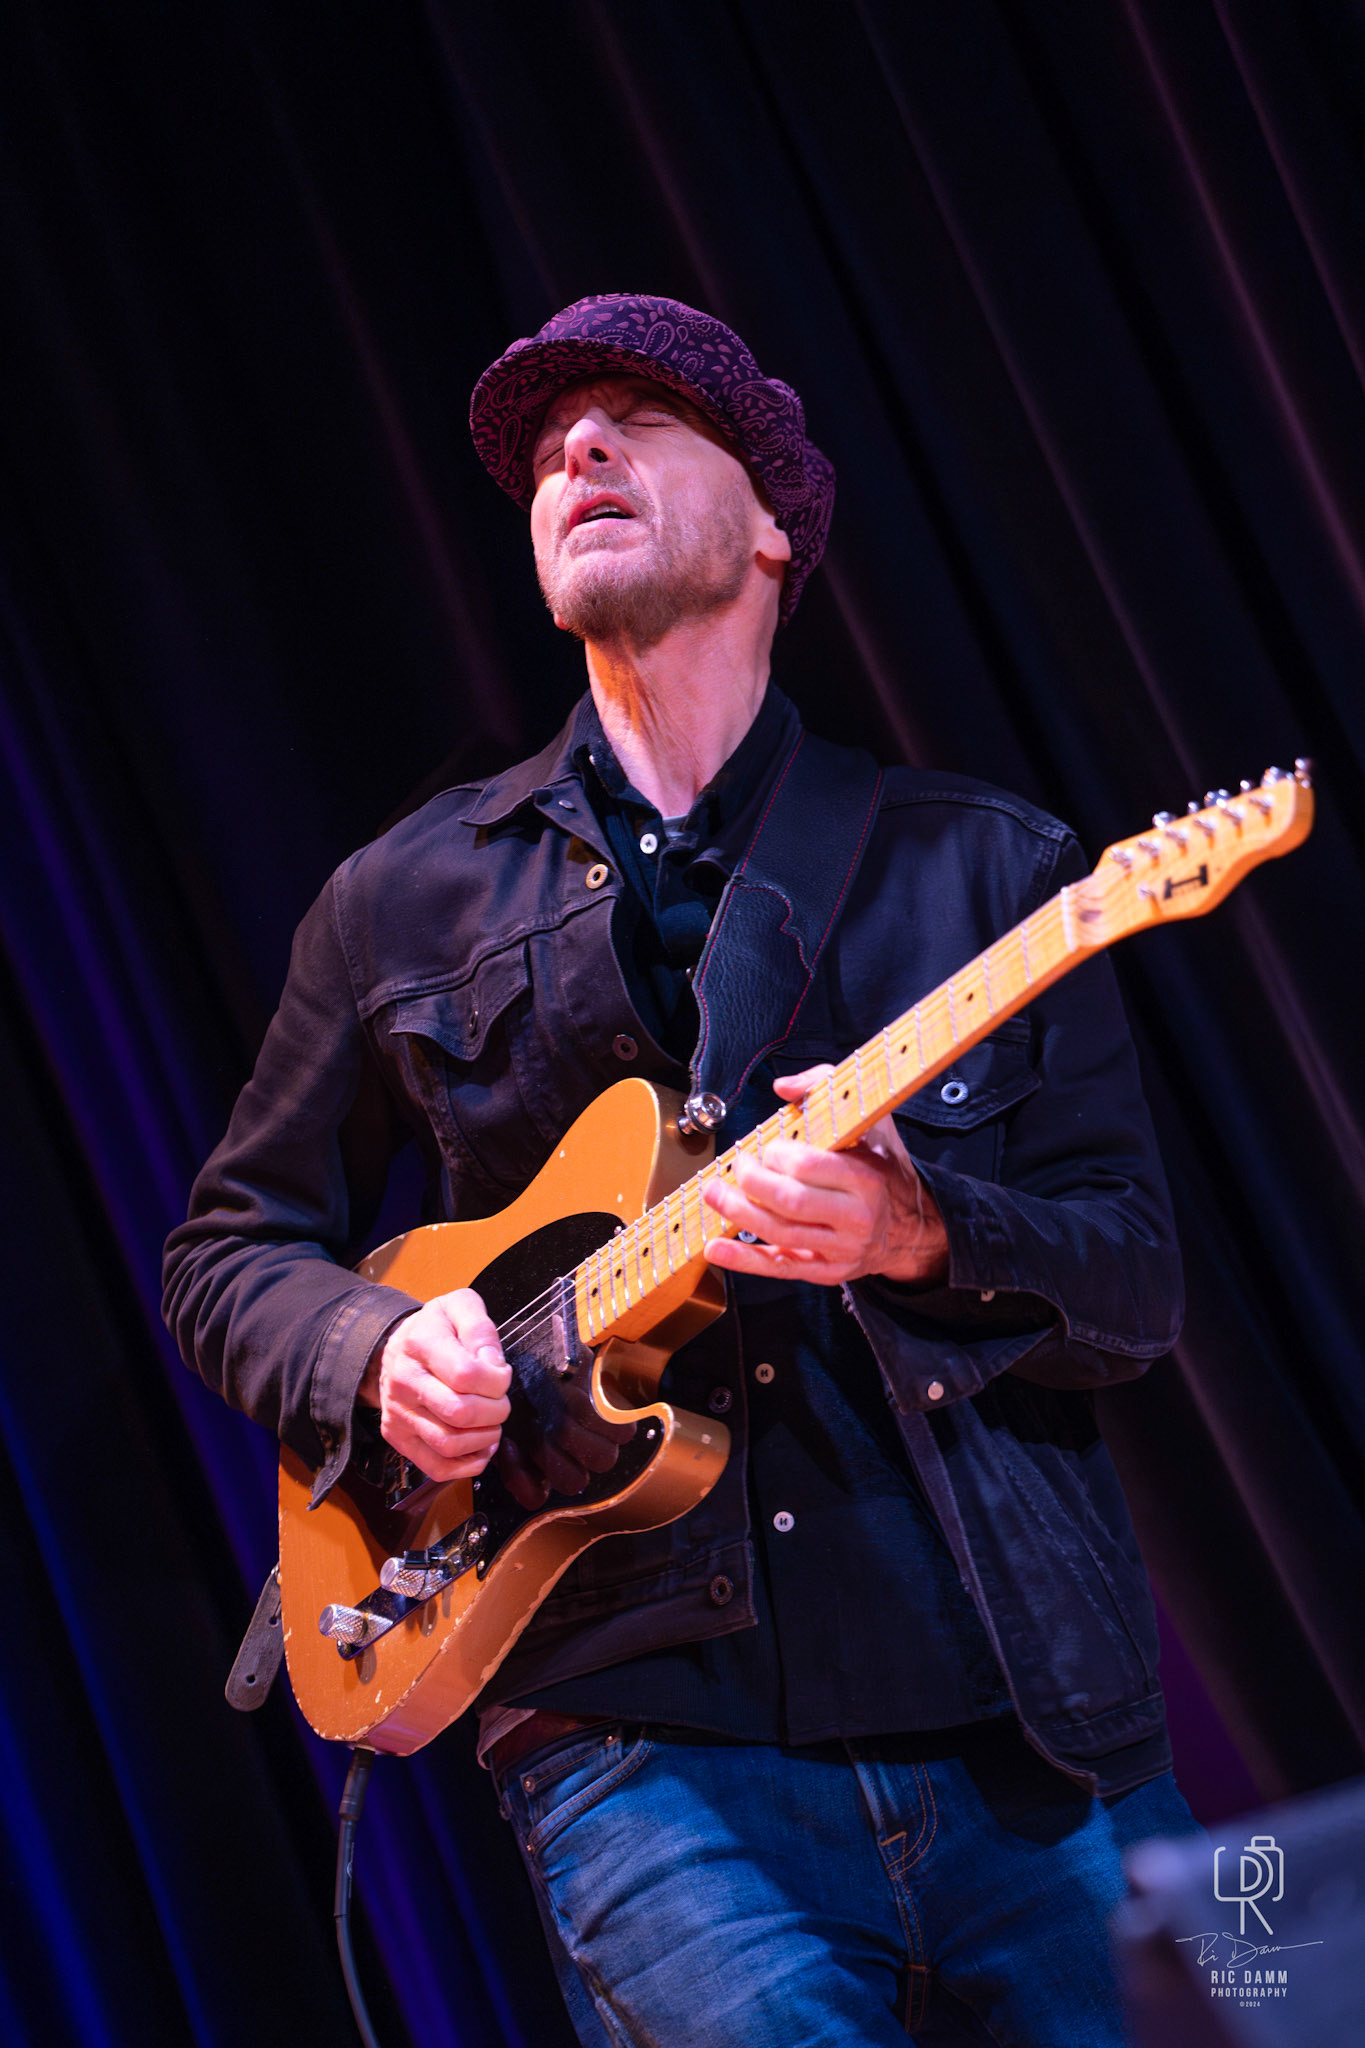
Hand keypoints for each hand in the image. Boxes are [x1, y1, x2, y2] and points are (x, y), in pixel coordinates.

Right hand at [357, 1288, 510, 1483]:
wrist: (397, 1348)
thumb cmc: (436, 1329)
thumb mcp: (459, 1307)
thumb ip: (480, 1327)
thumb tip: (491, 1363)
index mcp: (419, 1343)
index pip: (466, 1375)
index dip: (497, 1380)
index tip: (501, 1374)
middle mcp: (403, 1380)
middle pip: (460, 1413)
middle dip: (496, 1411)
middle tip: (500, 1401)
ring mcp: (398, 1413)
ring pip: (449, 1444)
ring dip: (484, 1438)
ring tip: (492, 1422)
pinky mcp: (398, 1438)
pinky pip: (436, 1467)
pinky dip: (468, 1464)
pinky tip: (480, 1445)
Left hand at [702, 1065, 949, 1287]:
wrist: (912, 1226)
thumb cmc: (883, 1168)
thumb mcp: (871, 1122)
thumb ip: (827, 1089)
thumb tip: (783, 1087)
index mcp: (866, 1178)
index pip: (808, 1166)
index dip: (776, 1154)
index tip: (767, 1147)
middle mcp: (855, 1217)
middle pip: (789, 1202)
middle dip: (751, 1182)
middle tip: (737, 1165)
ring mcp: (841, 1249)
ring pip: (779, 1234)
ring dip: (737, 1213)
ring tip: (714, 1193)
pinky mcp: (827, 1271)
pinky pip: (780, 1267)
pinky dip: (744, 1260)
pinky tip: (716, 1249)